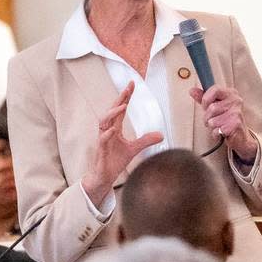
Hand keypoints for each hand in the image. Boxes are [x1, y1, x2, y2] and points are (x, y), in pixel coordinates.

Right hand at [82, 81, 162, 204]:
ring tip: (123, 106)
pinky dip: (107, 134)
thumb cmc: (115, 161)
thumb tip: (161, 135)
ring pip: (104, 122)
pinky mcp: (101, 150)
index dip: (126, 97)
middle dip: (120, 98)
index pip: (120, 109)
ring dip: (112, 113)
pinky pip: (102, 140)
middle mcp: (107, 131)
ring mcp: (103, 140)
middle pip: (112, 111)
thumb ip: (145, 140)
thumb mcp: (134, 149)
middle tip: (128, 88)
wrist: (104, 176)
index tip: (131, 85)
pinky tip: (113, 130)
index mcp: (115, 128)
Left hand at [190, 85, 256, 161]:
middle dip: (207, 117)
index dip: (206, 99)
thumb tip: (192, 90)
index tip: (206, 106)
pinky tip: (222, 132)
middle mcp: (236, 101)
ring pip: (212, 121)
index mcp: (231, 93)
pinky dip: (216, 133)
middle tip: (213, 119)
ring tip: (218, 126)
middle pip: (211, 108)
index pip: (215, 90)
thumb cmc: (226, 118)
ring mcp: (236, 113)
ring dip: (211, 126)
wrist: (239, 135)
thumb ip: (204, 98)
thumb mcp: (214, 105)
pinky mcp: (235, 125)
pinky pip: (216, 130)